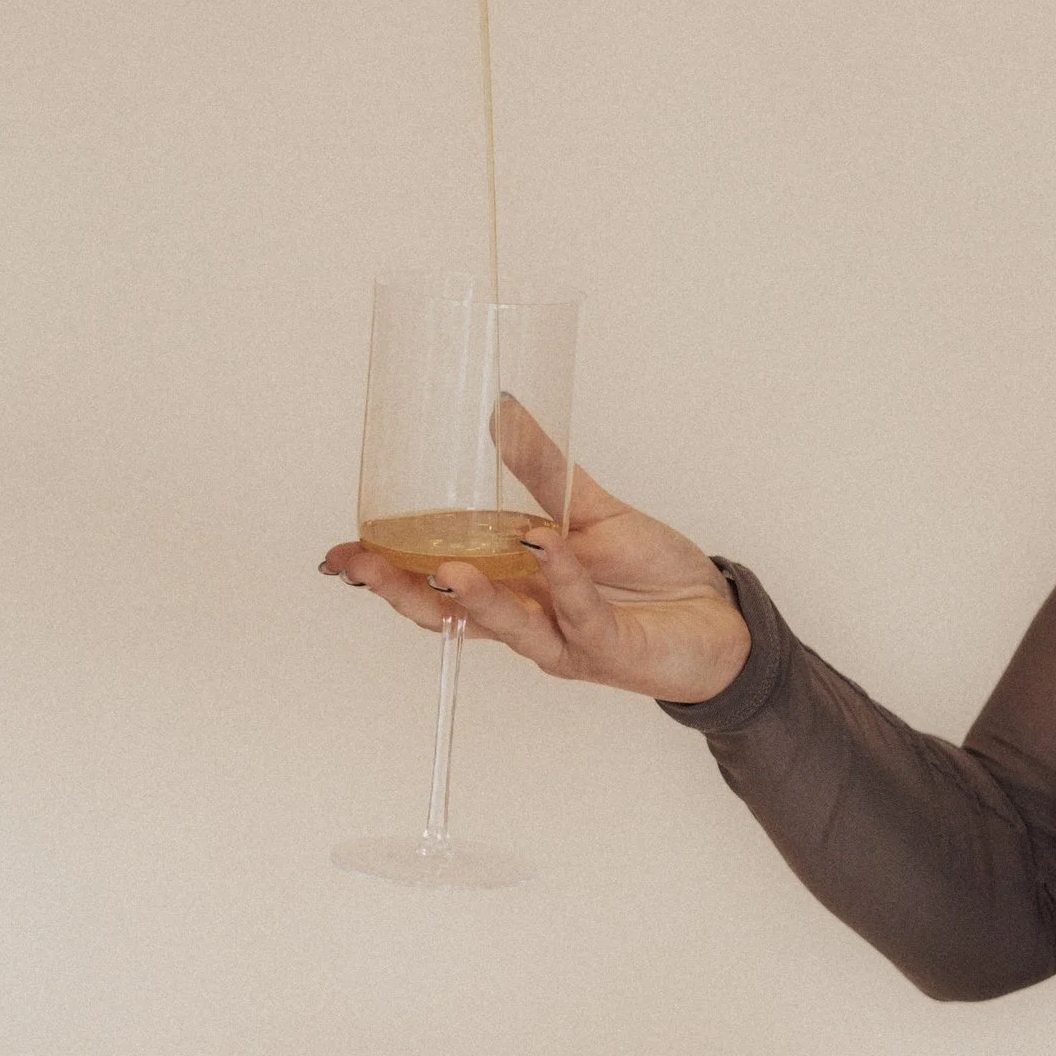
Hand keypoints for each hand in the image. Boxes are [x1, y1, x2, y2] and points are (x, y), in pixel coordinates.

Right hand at [321, 399, 753, 705]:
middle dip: (401, 593)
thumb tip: (501, 406)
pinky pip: (579, 613)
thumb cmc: (651, 573)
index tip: (337, 556)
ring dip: (476, 600)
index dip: (383, 574)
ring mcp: (563, 641)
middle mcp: (526, 621)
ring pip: (507, 627)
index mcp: (510, 587)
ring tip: (447, 569)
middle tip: (359, 567)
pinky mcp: (607, 649)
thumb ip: (543, 468)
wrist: (718, 615)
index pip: (431, 585)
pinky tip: (545, 546)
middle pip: (447, 616)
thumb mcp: (591, 509)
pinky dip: (561, 578)